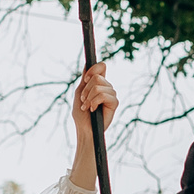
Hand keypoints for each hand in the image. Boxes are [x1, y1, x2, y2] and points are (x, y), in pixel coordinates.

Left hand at [72, 63, 119, 186]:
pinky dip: (95, 102)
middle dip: (86, 89)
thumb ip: (84, 79)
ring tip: (88, 107)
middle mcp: (107, 87)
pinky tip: (93, 110)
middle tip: (83, 101)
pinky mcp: (114, 103)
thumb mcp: (79, 93)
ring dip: (89, 98)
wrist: (85, 129)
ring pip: (99, 86)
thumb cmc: (81, 114)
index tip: (85, 79)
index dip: (94, 69)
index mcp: (99, 83)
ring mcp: (111, 95)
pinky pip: (104, 95)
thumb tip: (86, 64)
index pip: (102, 67)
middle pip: (97, 76)